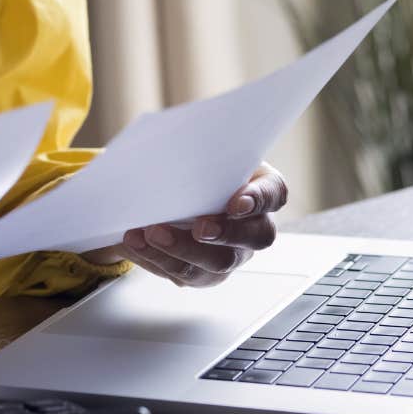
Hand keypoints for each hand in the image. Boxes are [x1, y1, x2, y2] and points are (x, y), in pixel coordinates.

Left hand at [81, 163, 288, 287]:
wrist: (164, 193)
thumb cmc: (192, 167)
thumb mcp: (199, 152)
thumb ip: (199, 149)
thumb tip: (177, 140)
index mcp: (261, 188)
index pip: (275, 193)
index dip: (260, 200)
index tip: (237, 202)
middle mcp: (254, 226)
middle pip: (257, 237)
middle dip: (227, 232)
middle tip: (200, 228)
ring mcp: (233, 253)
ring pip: (219, 262)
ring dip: (183, 248)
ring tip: (152, 233)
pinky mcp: (205, 273)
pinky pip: (187, 274)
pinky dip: (158, 258)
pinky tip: (137, 242)